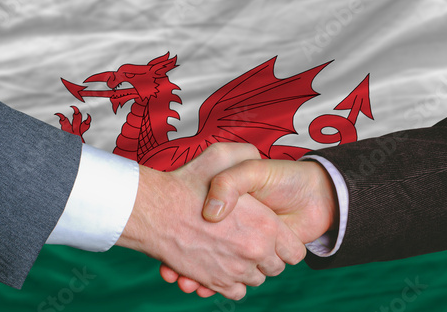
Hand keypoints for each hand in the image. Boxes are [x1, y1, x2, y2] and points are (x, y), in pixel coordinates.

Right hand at [116, 144, 304, 299]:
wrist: (152, 210)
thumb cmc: (186, 182)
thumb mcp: (223, 155)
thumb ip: (248, 156)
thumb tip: (262, 168)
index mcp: (266, 225)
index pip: (294, 250)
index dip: (286, 244)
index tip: (273, 235)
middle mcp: (255, 251)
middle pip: (275, 267)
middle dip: (266, 256)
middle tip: (249, 239)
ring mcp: (235, 271)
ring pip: (255, 279)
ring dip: (248, 269)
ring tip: (232, 249)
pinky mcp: (215, 283)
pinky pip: (237, 292)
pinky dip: (232, 283)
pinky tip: (221, 265)